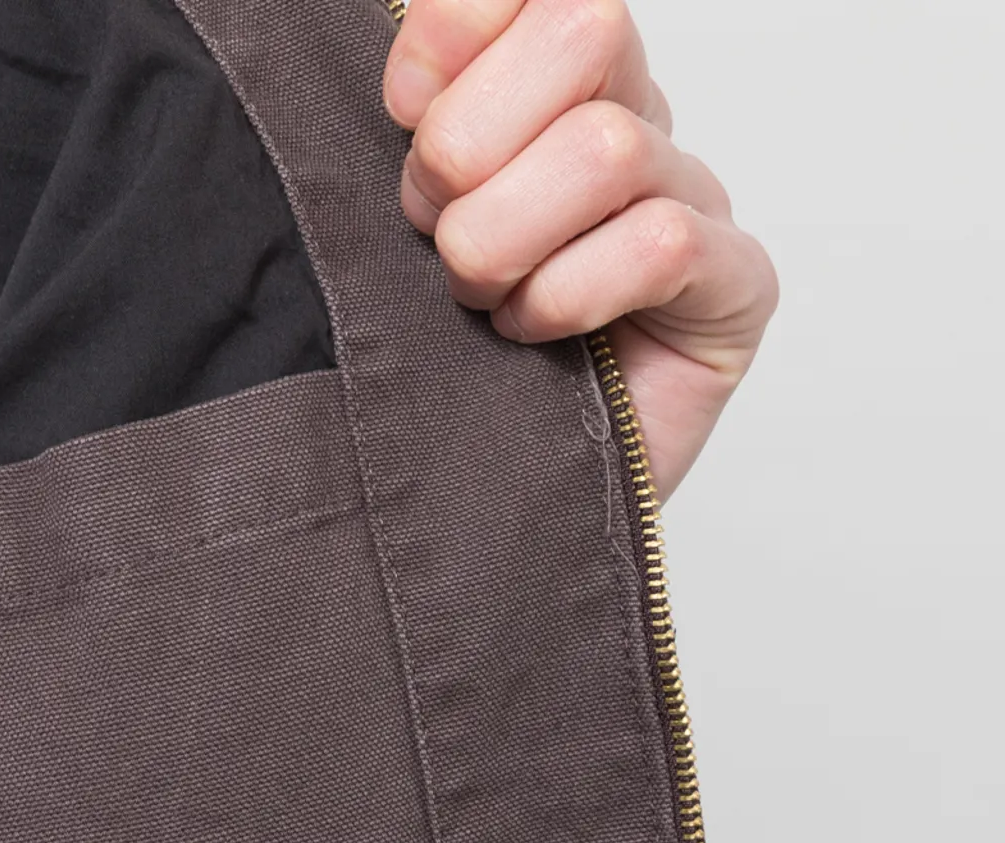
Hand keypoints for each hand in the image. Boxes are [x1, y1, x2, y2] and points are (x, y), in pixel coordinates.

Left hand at [383, 0, 775, 498]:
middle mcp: (631, 123)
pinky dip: (569, 296)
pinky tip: (533, 340)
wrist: (476, 511)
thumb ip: (409, 124)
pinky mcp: (733, 290)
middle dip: (470, 144)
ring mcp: (692, 202)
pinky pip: (661, 243)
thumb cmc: (434, 369)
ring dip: (508, 237)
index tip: (400, 111)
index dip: (452, 30)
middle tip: (433, 232)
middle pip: (585, 25)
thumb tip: (408, 39)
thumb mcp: (393, 230)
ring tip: (477, 299)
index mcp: (551, 86)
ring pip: (608, 146)